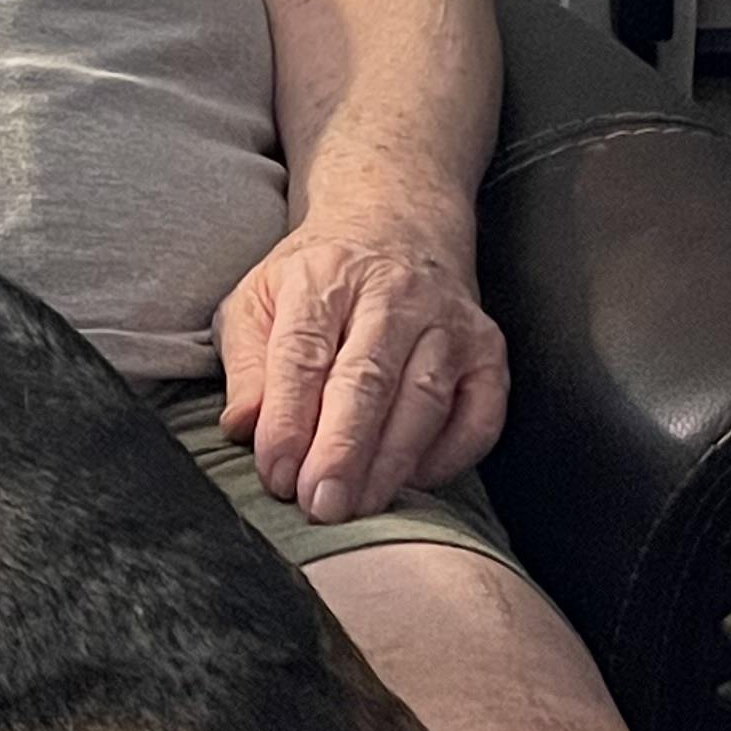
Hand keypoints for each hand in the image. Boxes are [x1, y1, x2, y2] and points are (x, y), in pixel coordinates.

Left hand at [214, 219, 506, 525]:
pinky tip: (416, 481)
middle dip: (342, 450)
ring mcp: (447, 321)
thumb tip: (242, 426)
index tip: (276, 473)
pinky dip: (452, 453)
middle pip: (367, 379)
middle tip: (320, 505)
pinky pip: (481, 412)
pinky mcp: (488, 349)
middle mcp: (392, 294)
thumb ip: (246, 364)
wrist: (394, 223)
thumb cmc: (317, 279)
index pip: (303, 354)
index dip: (288, 420)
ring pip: (424, 399)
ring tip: (359, 507)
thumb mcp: (259, 299)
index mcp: (323, 277)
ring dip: (391, 461)